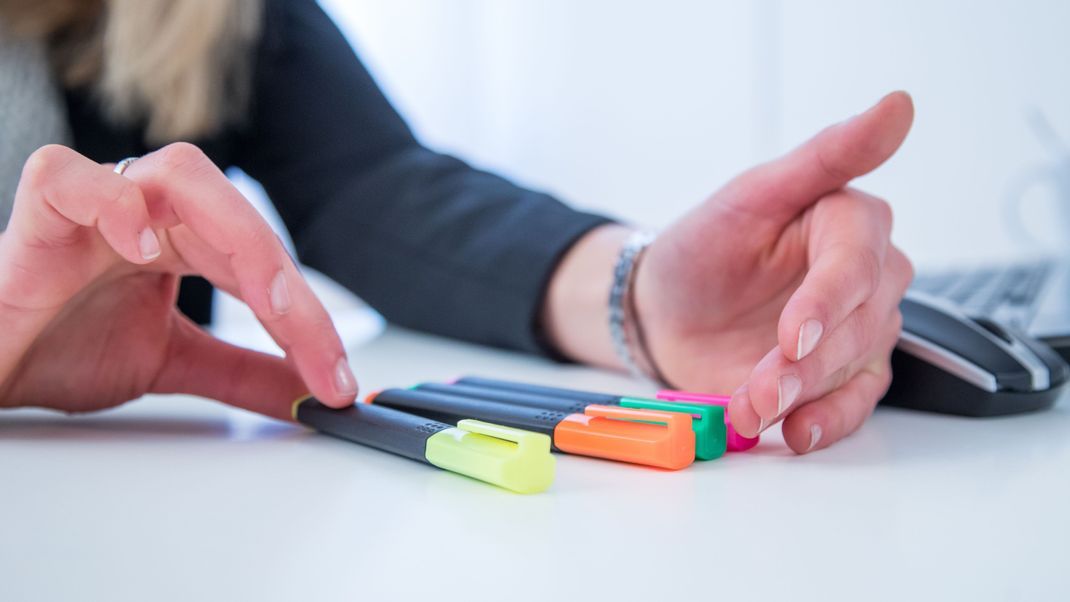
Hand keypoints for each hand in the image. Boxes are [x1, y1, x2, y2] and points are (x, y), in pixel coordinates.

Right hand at [0, 143, 357, 419]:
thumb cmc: (60, 344)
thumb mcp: (173, 361)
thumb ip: (243, 373)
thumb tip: (313, 395)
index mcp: (184, 239)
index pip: (264, 261)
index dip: (308, 318)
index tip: (334, 380)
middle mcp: (151, 213)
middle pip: (240, 216)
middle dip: (288, 282)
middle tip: (314, 348)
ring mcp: (97, 205)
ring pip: (181, 173)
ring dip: (236, 232)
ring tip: (266, 298)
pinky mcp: (38, 212)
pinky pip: (69, 176)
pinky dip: (112, 205)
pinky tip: (143, 250)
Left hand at [544, 92, 914, 452]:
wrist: (666, 310)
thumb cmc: (703, 248)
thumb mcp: (751, 194)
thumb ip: (825, 157)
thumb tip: (897, 106)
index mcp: (848, 222)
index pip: (856, 261)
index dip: (826, 301)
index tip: (792, 335)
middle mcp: (864, 278)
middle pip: (859, 323)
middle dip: (806, 361)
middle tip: (757, 387)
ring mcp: (854, 330)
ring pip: (855, 368)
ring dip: (806, 396)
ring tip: (752, 410)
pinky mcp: (838, 376)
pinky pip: (852, 404)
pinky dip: (826, 424)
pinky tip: (797, 434)